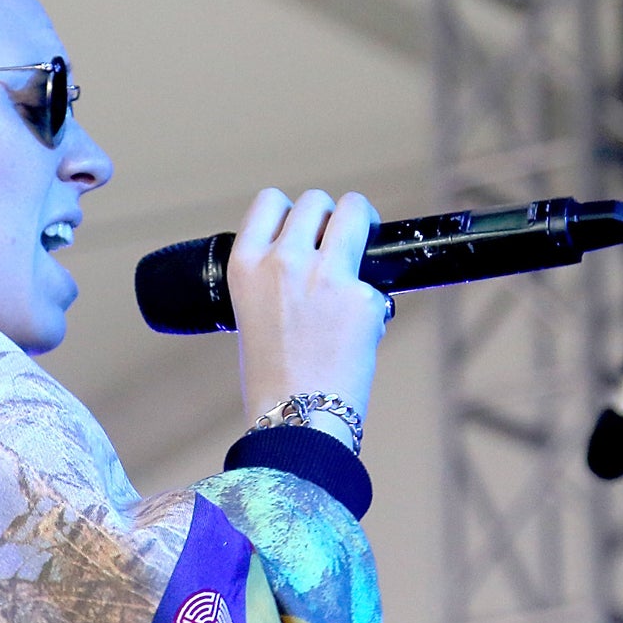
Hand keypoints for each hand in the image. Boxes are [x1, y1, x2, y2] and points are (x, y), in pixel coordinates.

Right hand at [228, 189, 388, 443]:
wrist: (294, 420)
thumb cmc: (273, 378)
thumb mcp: (253, 315)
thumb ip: (275, 280)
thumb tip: (313, 260)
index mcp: (245, 265)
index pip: (270, 201)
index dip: (293, 210)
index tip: (307, 226)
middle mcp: (282, 261)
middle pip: (315, 201)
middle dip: (332, 215)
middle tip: (342, 240)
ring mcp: (324, 275)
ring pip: (353, 210)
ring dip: (361, 223)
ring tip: (366, 249)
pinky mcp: (363, 297)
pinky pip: (377, 277)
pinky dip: (372, 297)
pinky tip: (361, 325)